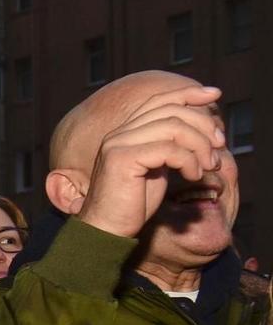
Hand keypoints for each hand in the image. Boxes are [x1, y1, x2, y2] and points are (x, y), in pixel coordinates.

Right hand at [73, 83, 226, 238]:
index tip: (214, 95)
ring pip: (173, 127)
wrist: (106, 230)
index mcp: (125, 132)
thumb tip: (203, 131)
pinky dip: (189, 161)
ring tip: (209, 165)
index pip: (159, 100)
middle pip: (171, 111)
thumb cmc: (132, 205)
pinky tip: (193, 175)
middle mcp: (119, 134)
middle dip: (203, 125)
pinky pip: (168, 149)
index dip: (188, 93)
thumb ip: (171, 146)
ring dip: (200, 145)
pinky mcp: (122, 159)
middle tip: (219, 146)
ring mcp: (118, 144)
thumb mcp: (157, 169)